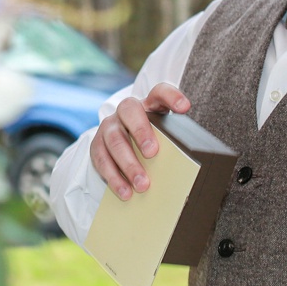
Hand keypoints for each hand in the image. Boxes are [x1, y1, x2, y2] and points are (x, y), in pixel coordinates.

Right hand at [90, 83, 189, 202]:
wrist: (122, 144)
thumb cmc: (149, 141)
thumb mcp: (161, 135)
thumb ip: (172, 140)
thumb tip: (190, 162)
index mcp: (148, 104)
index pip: (159, 92)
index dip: (171, 96)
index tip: (185, 107)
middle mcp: (125, 110)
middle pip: (130, 110)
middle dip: (141, 131)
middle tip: (152, 153)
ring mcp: (109, 126)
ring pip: (114, 139)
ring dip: (129, 164)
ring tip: (142, 185)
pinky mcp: (97, 145)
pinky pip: (102, 160)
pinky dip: (114, 178)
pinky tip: (126, 192)